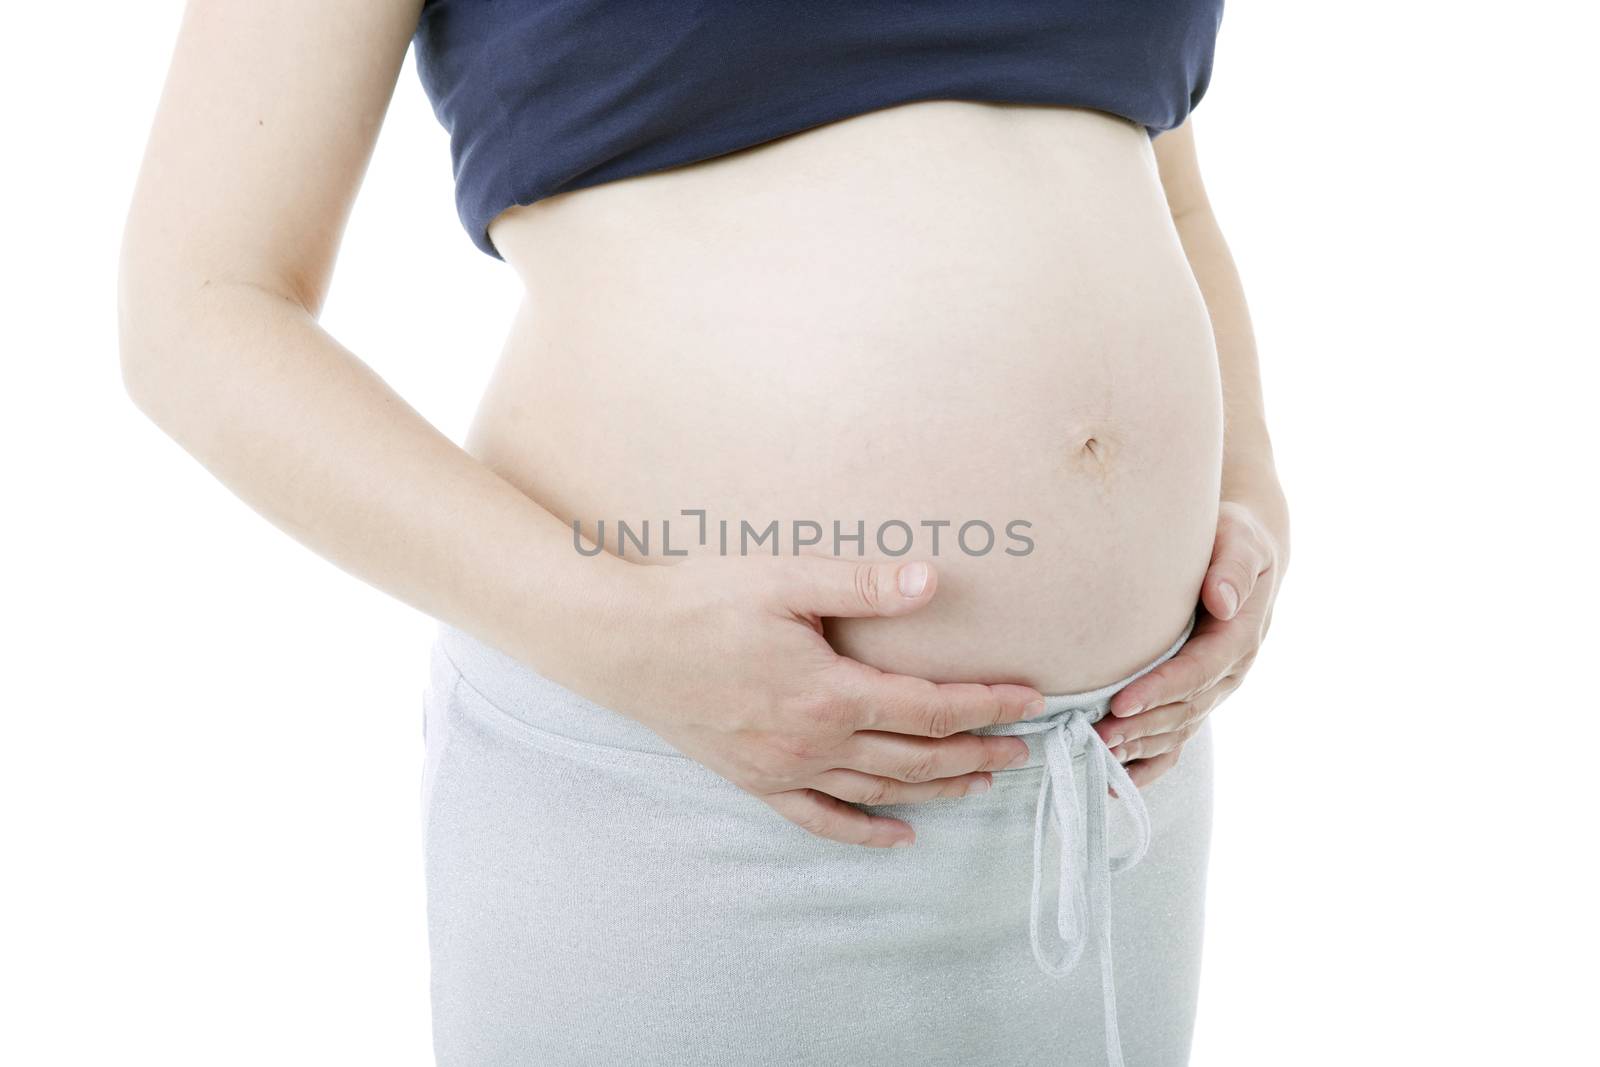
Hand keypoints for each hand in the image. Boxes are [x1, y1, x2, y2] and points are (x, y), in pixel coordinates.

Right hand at [623, 556, 1040, 848]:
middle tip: (1023, 750)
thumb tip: (931, 582)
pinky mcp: (755, 781)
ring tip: (982, 784)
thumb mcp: (785, 579)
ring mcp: (784, 769)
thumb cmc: (702, 601)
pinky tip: (900, 837)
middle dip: (977, 753)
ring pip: (879, 791)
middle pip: (917, 758)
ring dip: (938, 789)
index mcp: (830, 693)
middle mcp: (814, 742)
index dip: (986, 706)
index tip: (1030, 701)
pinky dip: (865, 833)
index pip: (931, 708)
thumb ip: (862, 585)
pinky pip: (820, 819)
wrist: (623, 645)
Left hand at [1094, 496, 1288, 786]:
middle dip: (1141, 726)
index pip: (1198, 671)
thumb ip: (1234, 568)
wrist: (1240, 553)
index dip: (1161, 689)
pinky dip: (1148, 765)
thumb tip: (1222, 600)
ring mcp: (1211, 690)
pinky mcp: (1194, 698)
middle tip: (1096, 737)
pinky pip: (1175, 741)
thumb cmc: (1234, 538)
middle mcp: (1227, 673)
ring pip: (1177, 730)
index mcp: (1239, 637)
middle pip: (1183, 709)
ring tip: (1097, 754)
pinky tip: (1116, 783)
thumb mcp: (1242, 541)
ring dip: (1139, 746)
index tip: (1121, 701)